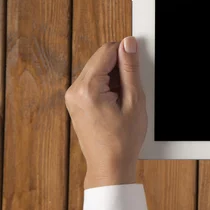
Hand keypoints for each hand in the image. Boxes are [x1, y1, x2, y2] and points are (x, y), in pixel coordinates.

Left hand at [65, 37, 146, 188]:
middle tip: (130, 89)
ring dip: (114, 77)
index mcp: (87, 89)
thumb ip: (130, 68)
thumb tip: (129, 43)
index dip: (126, 52)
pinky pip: (94, 81)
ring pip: (98, 69)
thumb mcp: (134, 100)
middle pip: (101, 58)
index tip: (137, 64)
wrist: (109, 166)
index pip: (106, 51)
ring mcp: (72, 96)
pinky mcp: (75, 101)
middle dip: (119, 67)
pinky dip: (107, 85)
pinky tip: (116, 102)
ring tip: (123, 99)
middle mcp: (74, 90)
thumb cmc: (122, 140)